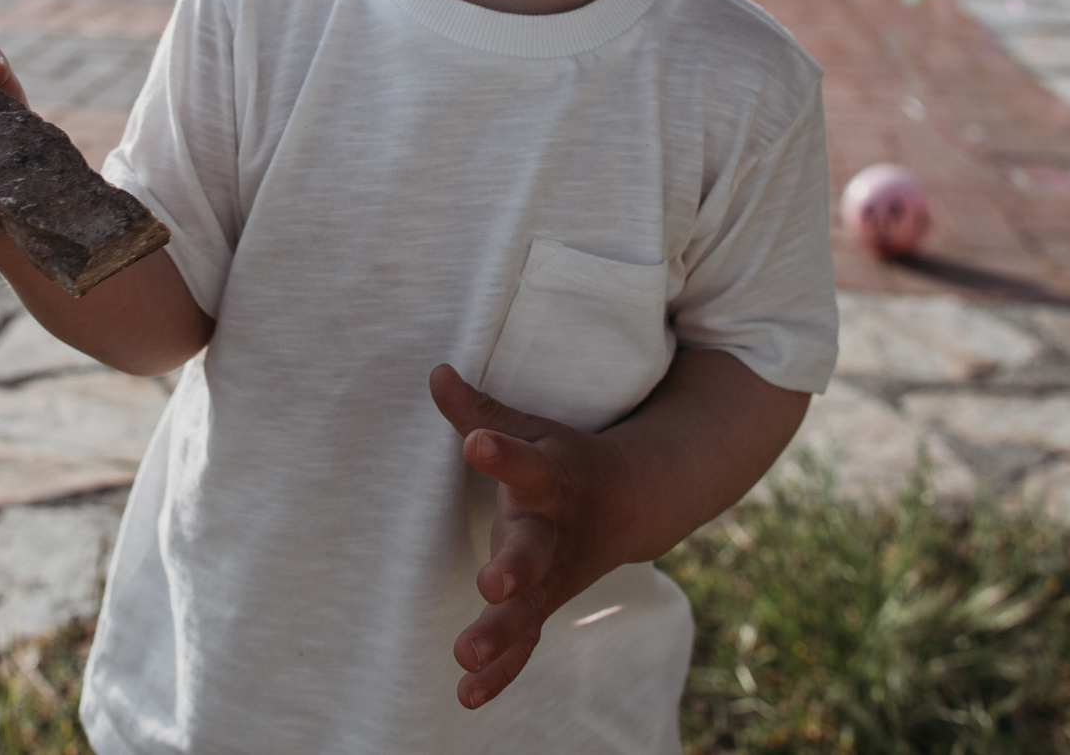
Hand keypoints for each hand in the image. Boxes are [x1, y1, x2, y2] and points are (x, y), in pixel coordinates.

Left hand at [429, 364, 628, 710]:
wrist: (633, 502)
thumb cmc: (563, 460)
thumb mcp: (533, 430)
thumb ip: (481, 409)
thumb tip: (435, 373)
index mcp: (555, 479)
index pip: (527, 462)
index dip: (502, 454)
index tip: (475, 443)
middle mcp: (556, 532)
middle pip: (535, 552)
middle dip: (515, 570)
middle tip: (492, 585)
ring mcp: (552, 576)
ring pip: (528, 610)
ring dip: (500, 635)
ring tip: (465, 656)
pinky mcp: (544, 606)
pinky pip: (524, 647)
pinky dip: (499, 673)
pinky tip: (465, 695)